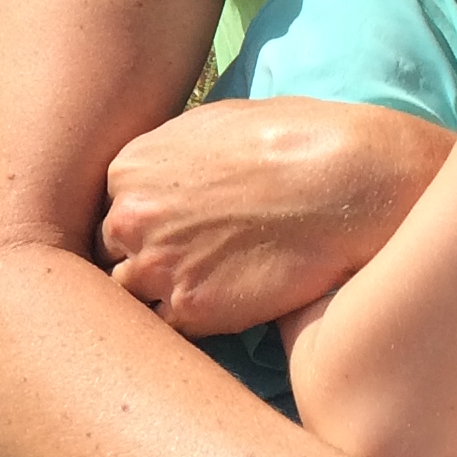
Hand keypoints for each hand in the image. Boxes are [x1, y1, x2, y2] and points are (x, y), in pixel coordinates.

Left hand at [99, 98, 449, 332]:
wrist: (347, 181)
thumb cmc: (294, 141)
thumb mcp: (213, 126)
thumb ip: (171, 159)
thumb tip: (164, 178)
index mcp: (128, 170)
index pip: (109, 217)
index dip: (137, 233)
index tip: (166, 240)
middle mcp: (128, 217)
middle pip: (109, 257)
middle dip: (138, 265)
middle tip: (180, 270)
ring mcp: (155, 266)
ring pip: (128, 299)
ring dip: (155, 301)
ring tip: (200, 294)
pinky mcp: (191, 309)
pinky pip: (166, 330)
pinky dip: (188, 325)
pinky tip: (220, 310)